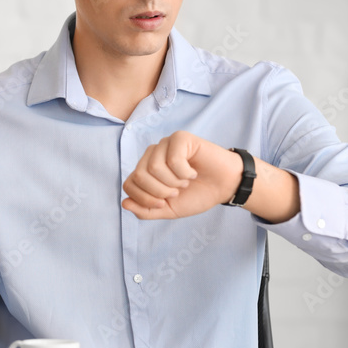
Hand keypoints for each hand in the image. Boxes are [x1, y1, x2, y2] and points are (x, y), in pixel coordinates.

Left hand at [121, 130, 240, 219]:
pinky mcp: (180, 138)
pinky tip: (193, 171)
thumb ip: (146, 210)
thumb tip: (124, 203)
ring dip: (174, 182)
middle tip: (177, 191)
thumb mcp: (169, 210)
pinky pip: (173, 159)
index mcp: (145, 169)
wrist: (224, 187)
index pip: (129, 184)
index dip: (145, 199)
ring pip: (154, 167)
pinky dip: (185, 172)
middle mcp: (152, 154)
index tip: (164, 203)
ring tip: (186, 181)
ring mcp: (165, 144)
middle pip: (140, 176)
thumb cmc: (197, 195)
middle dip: (160, 191)